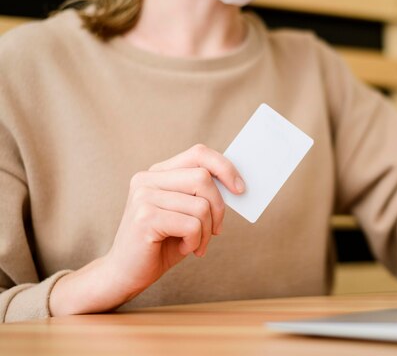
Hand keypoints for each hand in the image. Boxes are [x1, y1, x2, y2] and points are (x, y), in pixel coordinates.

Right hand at [50, 144, 244, 315]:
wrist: (126, 274)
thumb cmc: (162, 243)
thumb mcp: (185, 213)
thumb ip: (202, 194)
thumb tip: (237, 185)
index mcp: (158, 173)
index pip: (198, 154)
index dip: (224, 167)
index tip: (240, 189)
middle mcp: (147, 179)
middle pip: (203, 178)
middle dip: (219, 208)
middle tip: (216, 230)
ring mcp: (143, 197)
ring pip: (201, 205)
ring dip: (207, 231)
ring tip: (197, 244)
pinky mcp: (145, 218)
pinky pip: (192, 225)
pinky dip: (196, 241)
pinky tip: (186, 249)